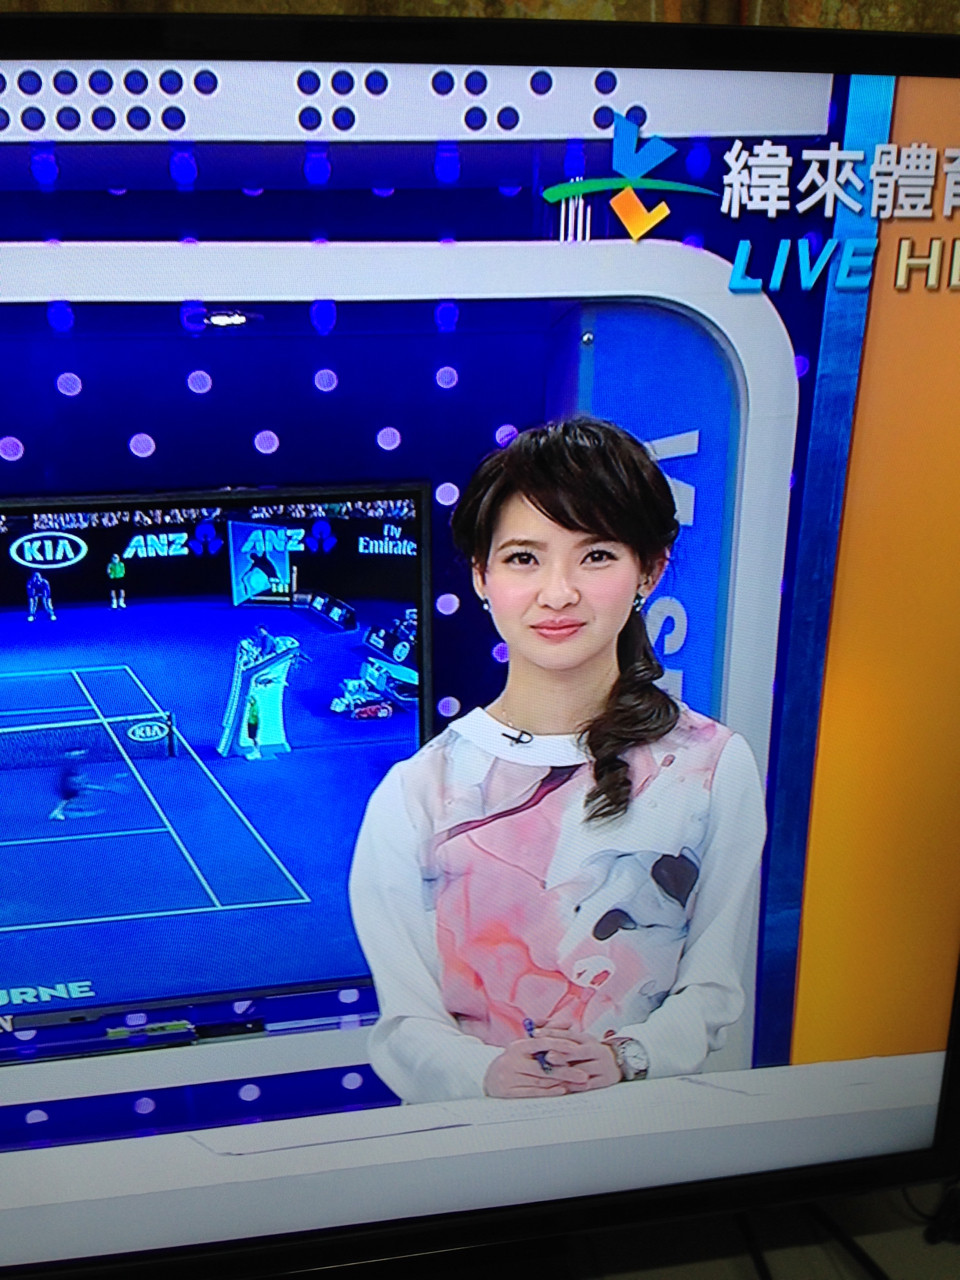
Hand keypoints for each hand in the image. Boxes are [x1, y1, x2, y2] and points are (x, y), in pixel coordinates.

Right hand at [483, 1032, 597, 1098]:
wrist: (488, 1078)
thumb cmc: (513, 1060)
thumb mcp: (526, 1045)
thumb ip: (548, 1032)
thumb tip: (569, 1023)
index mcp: (517, 1046)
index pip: (541, 1043)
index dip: (560, 1045)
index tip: (576, 1049)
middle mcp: (512, 1061)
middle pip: (543, 1067)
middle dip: (566, 1071)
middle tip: (584, 1075)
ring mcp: (510, 1077)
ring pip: (540, 1081)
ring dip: (561, 1082)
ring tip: (577, 1083)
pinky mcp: (509, 1092)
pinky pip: (533, 1092)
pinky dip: (549, 1092)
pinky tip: (562, 1090)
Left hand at [532, 1020, 620, 1091]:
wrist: (619, 1061)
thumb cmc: (591, 1052)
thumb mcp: (580, 1041)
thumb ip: (561, 1036)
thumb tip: (538, 1025)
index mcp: (586, 1039)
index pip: (567, 1034)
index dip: (551, 1033)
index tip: (535, 1034)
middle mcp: (594, 1050)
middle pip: (575, 1051)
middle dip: (560, 1054)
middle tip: (546, 1056)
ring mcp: (601, 1065)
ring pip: (581, 1070)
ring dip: (566, 1072)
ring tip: (551, 1074)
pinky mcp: (604, 1080)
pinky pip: (588, 1084)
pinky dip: (575, 1086)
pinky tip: (564, 1087)